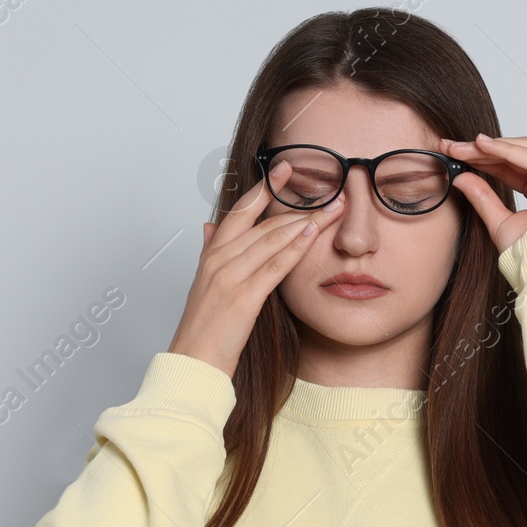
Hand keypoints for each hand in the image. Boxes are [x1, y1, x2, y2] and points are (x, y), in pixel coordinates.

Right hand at [166, 161, 344, 378]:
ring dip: (305, 222)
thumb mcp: (203, 282)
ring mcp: (230, 276)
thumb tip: (209, 225)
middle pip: (264, 222)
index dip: (264, 188)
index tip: (286, 168)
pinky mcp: (243, 297)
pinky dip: (295, 248)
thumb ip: (209, 250)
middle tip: (329, 191)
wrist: (193, 359)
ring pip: (272, 239)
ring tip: (332, 208)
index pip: (241, 210)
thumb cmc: (203, 326)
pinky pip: (274, 266)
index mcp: (212, 253)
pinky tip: (312, 234)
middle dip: (299, 205)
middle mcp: (219, 259)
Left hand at [437, 134, 526, 253]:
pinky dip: (507, 151)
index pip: (512, 166)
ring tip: (464, 147)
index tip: (455, 154)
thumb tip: (461, 178)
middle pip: (518, 154)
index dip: (483, 158)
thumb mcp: (499, 222)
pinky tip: (484, 148)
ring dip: (492, 147)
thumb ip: (482, 198)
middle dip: (483, 150)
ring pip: (525, 151)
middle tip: (453, 147)